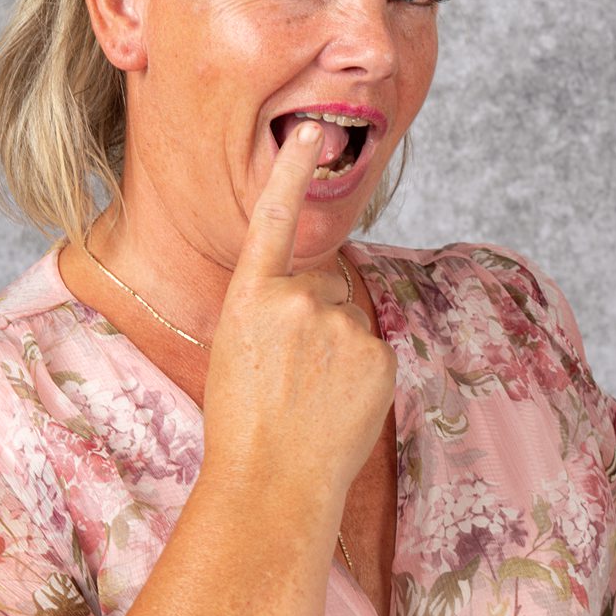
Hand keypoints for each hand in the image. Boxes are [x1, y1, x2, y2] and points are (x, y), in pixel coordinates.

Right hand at [200, 121, 396, 502]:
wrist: (270, 486)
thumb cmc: (243, 424)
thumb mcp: (238, 351)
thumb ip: (276, 311)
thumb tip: (323, 299)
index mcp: (249, 297)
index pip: (273, 220)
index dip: (292, 172)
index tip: (313, 130)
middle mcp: (296, 300)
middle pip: (319, 288)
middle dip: (310, 322)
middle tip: (287, 377)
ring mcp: (340, 326)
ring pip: (344, 321)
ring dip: (334, 352)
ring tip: (308, 399)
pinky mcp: (377, 354)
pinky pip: (371, 351)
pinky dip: (360, 375)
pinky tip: (336, 408)